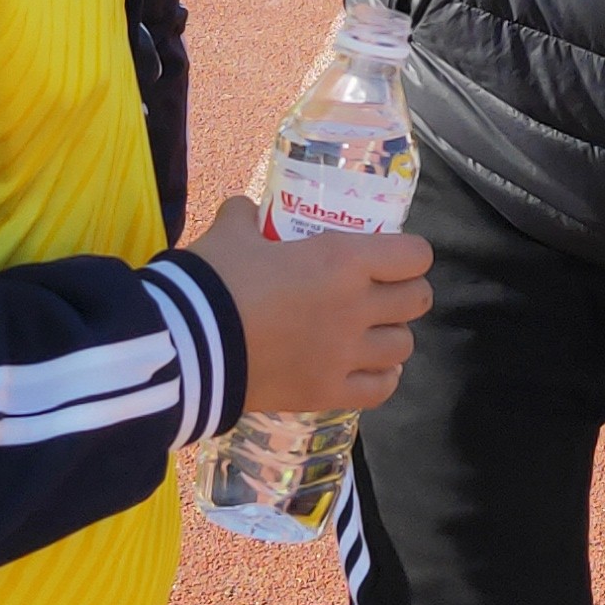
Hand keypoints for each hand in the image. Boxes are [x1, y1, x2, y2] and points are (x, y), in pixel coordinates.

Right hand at [192, 193, 430, 419]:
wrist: (187, 345)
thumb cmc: (216, 279)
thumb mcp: (230, 233)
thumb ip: (245, 217)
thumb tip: (245, 211)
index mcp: (343, 260)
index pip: (414, 255)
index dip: (409, 254)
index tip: (393, 256)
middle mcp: (357, 307)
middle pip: (417, 301)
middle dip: (406, 293)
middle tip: (382, 293)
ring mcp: (346, 355)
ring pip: (403, 346)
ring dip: (391, 336)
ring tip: (371, 333)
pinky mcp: (328, 392)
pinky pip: (381, 389)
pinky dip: (381, 378)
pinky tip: (368, 369)